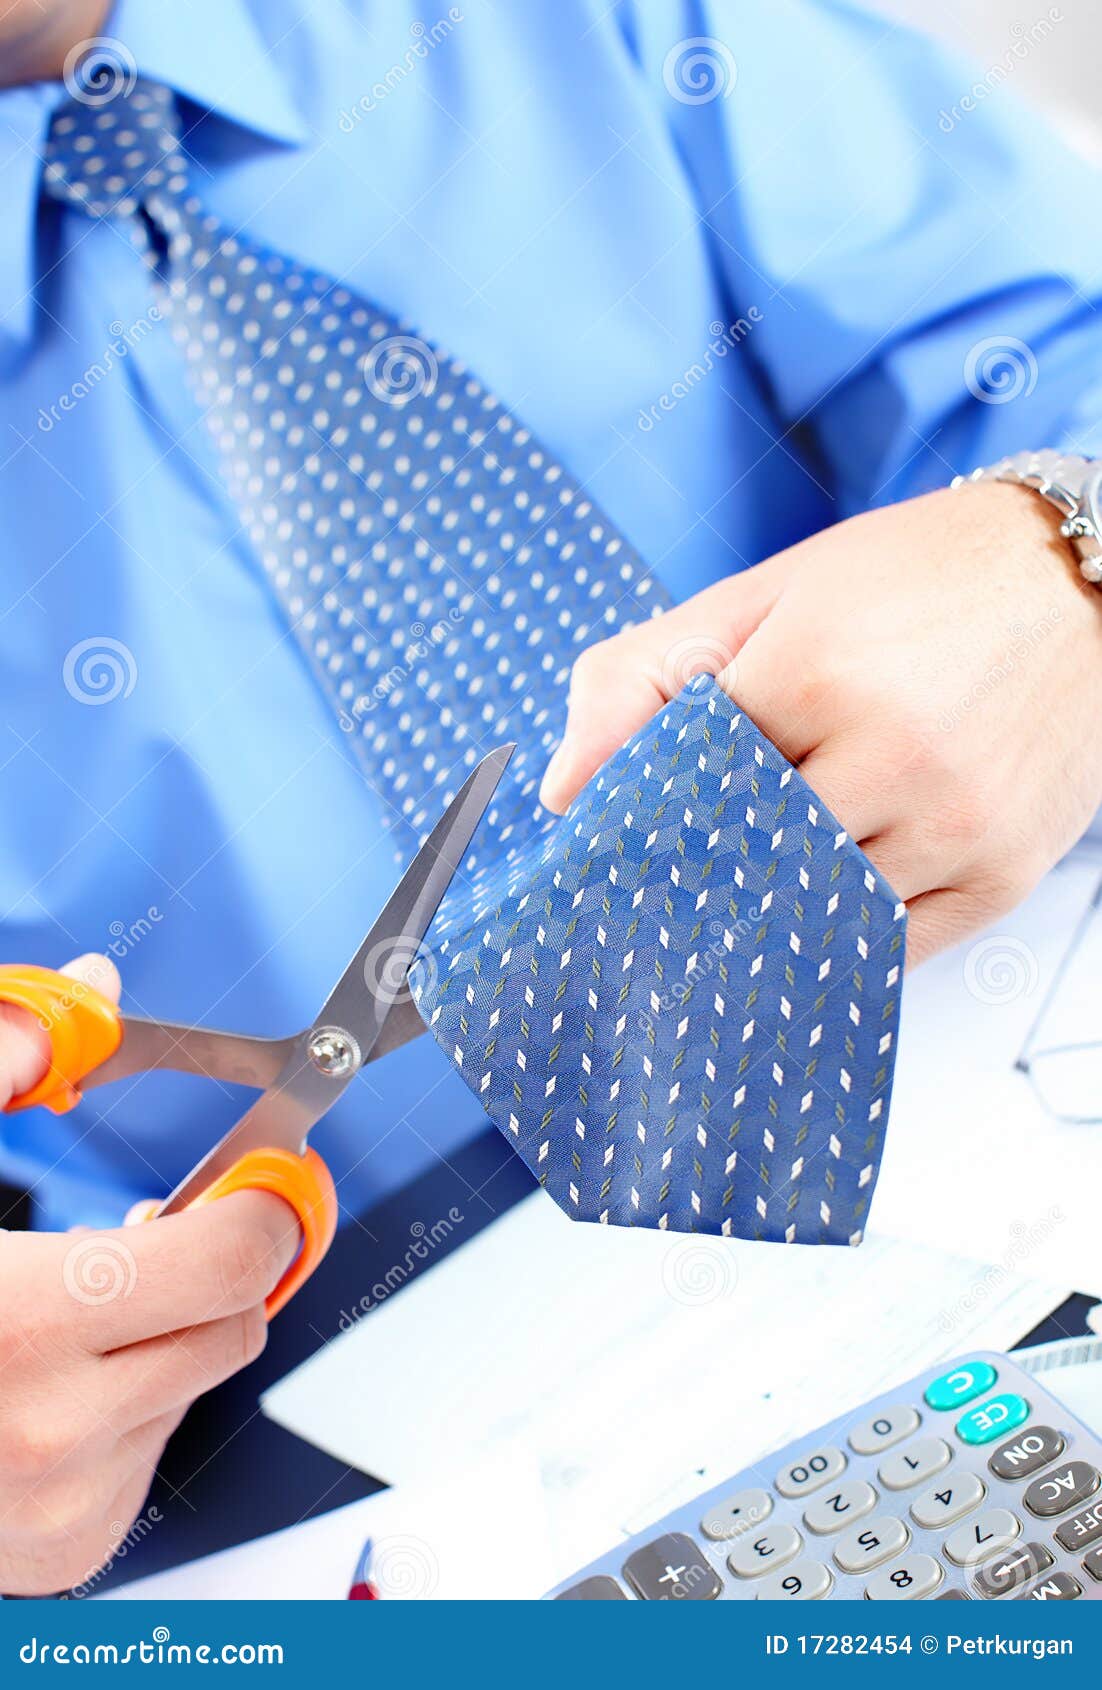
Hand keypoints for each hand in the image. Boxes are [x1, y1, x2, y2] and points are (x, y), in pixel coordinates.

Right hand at [0, 955, 299, 1594]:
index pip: (236, 1261)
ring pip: (195, 1387)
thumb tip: (94, 989)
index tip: (255, 1175)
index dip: (257, 1204)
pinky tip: (49, 1380)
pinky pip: (152, 1452)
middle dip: (209, 1267)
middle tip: (151, 1230)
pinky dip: (127, 1407)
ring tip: (69, 1312)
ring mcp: (61, 1507)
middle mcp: (54, 1434)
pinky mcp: (63, 1551)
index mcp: (23, 1322)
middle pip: (235, 1322)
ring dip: (163, 1337)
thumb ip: (1, 1062)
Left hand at [540, 484, 1101, 966]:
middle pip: (739, 865)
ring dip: (764, 912)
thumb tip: (563, 791)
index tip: (614, 842)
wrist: (1087, 580)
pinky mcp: (1004, 875)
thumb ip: (646, 675)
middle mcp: (895, 755)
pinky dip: (836, 938)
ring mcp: (956, 824)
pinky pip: (889, 949)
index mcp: (817, 669)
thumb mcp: (768, 594)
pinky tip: (808, 914)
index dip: (642, 816)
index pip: (678, 791)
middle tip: (655, 893)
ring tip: (733, 900)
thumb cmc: (913, 580)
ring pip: (811, 916)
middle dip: (694, 874)